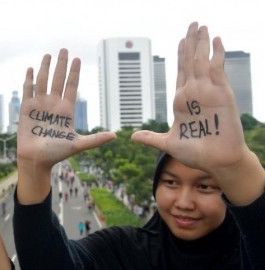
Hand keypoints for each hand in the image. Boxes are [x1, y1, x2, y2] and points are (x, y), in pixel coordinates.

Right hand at [17, 49, 115, 169]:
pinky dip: (29, 79)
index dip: (74, 72)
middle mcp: (54, 104)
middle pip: (58, 79)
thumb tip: (115, 136)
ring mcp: (40, 105)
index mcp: (66, 110)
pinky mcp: (27, 109)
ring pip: (43, 81)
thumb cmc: (56, 154)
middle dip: (61, 64)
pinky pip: (28, 90)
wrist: (36, 160)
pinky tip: (31, 69)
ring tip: (48, 55)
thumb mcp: (77, 144)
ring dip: (45, 68)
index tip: (78, 59)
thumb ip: (95, 140)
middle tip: (64, 49)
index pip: (72, 86)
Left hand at [132, 22, 246, 172]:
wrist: (217, 161)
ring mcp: (209, 92)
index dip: (182, 54)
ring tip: (202, 25)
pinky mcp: (222, 94)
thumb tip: (133, 137)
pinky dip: (217, 54)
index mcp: (182, 100)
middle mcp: (195, 93)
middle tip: (193, 23)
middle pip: (192, 61)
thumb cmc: (195, 153)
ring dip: (203, 43)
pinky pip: (218, 70)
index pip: (181, 71)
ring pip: (204, 61)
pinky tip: (216, 40)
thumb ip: (151, 138)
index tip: (181, 39)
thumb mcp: (168, 143)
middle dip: (192, 42)